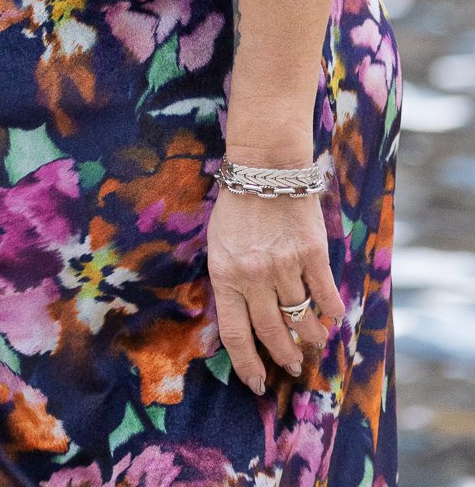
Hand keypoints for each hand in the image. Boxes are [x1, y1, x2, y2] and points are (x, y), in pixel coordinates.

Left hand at [207, 188, 344, 392]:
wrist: (264, 168)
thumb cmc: (237, 207)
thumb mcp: (219, 245)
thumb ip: (230, 280)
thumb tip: (245, 318)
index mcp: (225, 275)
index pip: (235, 334)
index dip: (248, 364)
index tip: (258, 383)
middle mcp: (254, 276)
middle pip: (272, 332)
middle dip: (285, 356)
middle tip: (293, 365)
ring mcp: (284, 265)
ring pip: (302, 317)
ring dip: (310, 335)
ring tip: (314, 341)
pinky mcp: (312, 253)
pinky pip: (325, 294)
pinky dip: (331, 310)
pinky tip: (332, 317)